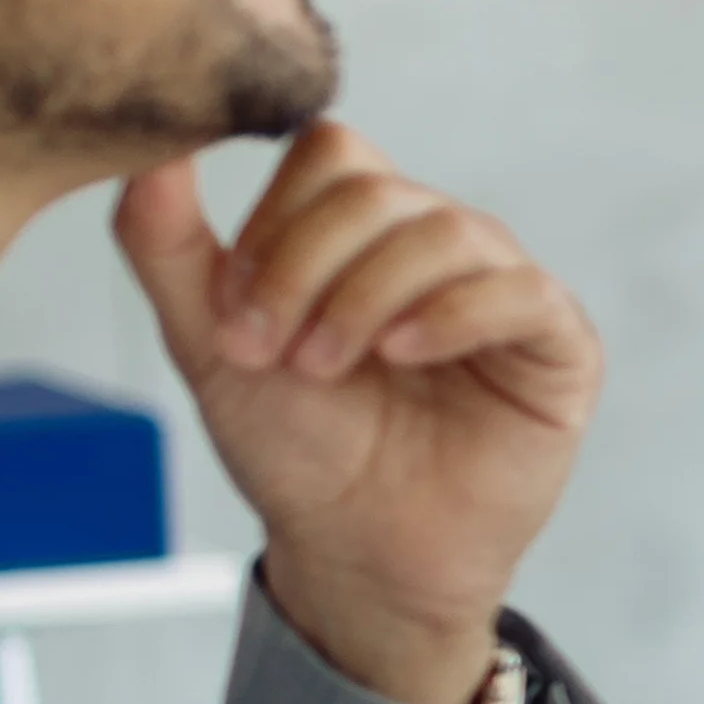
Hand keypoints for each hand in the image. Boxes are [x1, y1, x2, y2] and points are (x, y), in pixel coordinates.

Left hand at [119, 124, 596, 703]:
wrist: (356, 552)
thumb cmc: (299, 448)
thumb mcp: (211, 340)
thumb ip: (166, 243)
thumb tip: (145, 151)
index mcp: (367, 228)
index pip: (332, 153)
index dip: (275, 220)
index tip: (237, 306)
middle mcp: (439, 241)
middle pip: (378, 189)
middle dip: (304, 267)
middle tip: (269, 350)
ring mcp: (503, 285)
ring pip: (443, 232)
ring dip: (365, 298)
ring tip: (324, 368)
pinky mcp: (558, 343)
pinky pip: (520, 292)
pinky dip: (453, 315)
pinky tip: (403, 354)